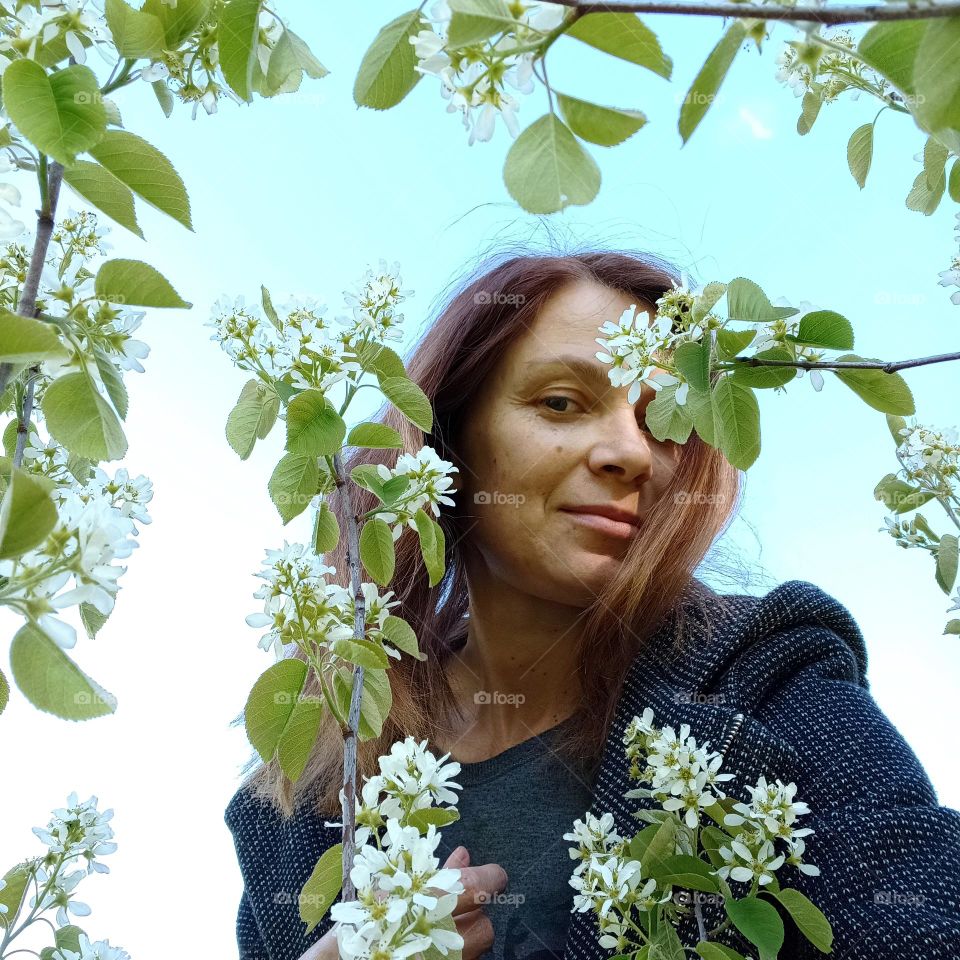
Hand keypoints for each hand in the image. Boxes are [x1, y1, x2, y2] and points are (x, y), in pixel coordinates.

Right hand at [296, 845, 507, 959]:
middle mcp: (441, 941)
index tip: (494, 876)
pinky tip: (435, 946)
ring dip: (466, 937)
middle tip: (456, 908)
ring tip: (442, 929)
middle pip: (484, 927)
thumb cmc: (360, 925)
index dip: (491, 878)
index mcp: (425, 906)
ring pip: (477, 949)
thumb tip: (463, 854)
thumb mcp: (387, 890)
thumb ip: (429, 874)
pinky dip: (455, 953)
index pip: (477, 887)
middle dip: (474, 916)